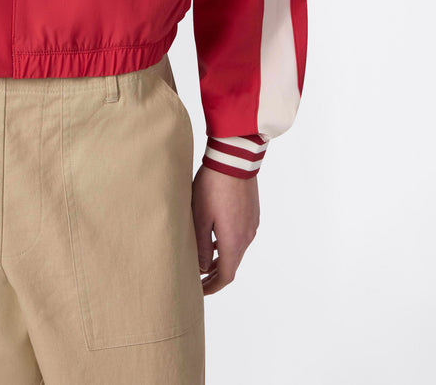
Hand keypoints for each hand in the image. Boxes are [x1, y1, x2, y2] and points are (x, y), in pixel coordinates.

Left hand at [191, 163, 259, 294]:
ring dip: (222, 259)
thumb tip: (203, 269)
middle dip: (215, 275)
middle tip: (199, 280)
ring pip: (237, 250)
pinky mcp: (252, 213)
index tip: (199, 292)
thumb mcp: (200, 218)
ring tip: (205, 262)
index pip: (225, 276)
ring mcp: (252, 224)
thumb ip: (202, 247)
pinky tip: (216, 238)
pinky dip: (228, 244)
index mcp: (234, 242)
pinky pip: (241, 236)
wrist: (234, 159)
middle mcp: (247, 237)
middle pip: (232, 265)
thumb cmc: (213, 187)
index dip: (212, 287)